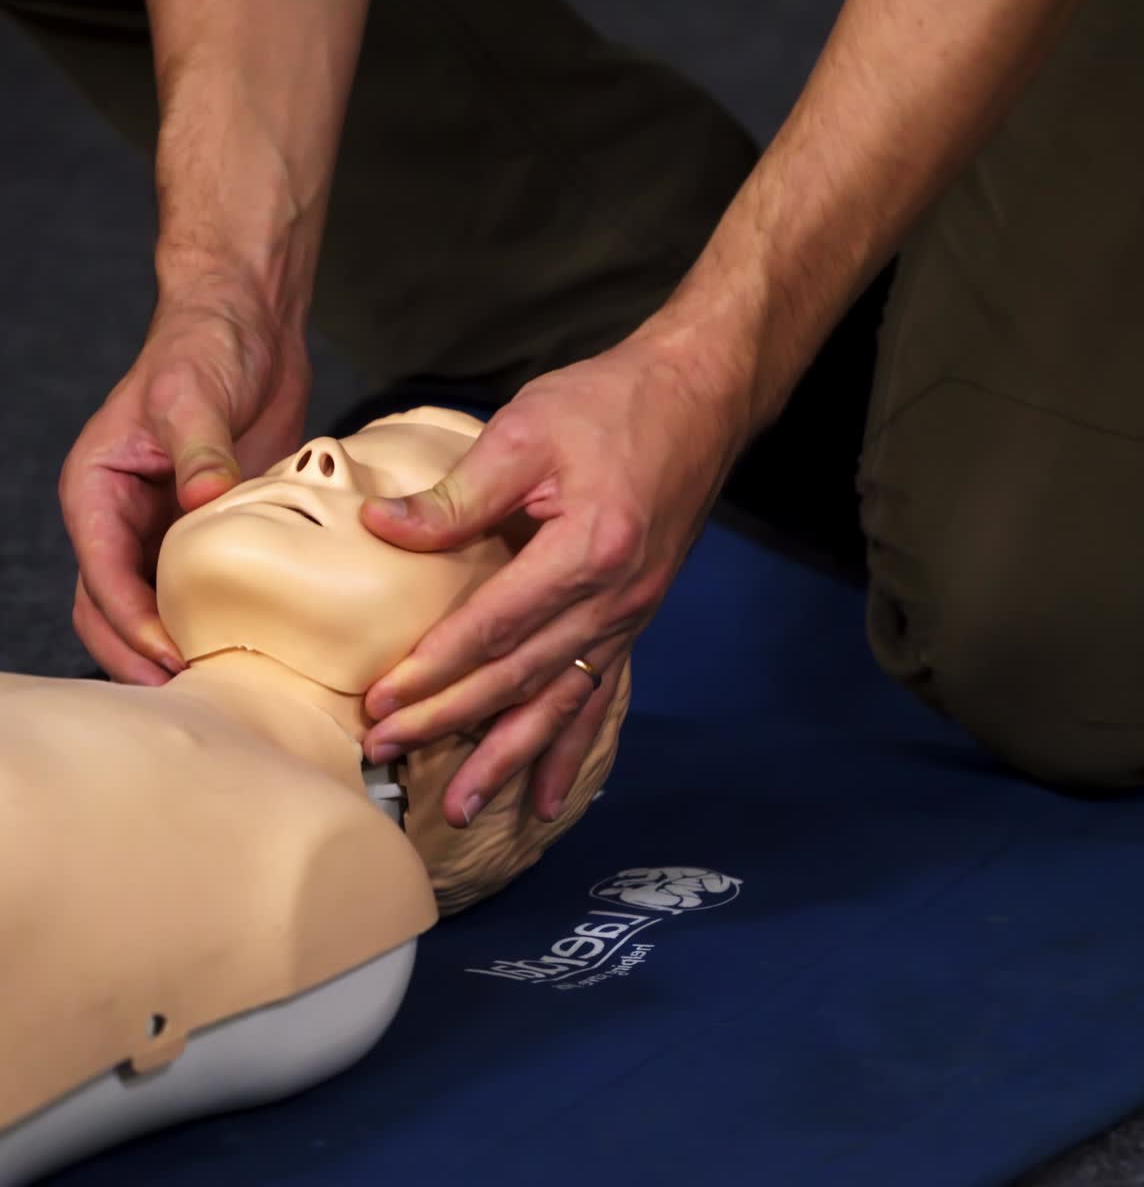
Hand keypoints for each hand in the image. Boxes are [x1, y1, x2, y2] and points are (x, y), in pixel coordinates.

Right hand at [60, 289, 310, 683]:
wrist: (249, 327)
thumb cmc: (206, 347)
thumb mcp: (195, 392)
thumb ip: (200, 447)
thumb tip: (203, 500)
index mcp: (97, 489)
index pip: (102, 572)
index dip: (132, 622)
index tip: (170, 657)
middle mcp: (122, 517)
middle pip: (113, 608)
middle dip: (142, 656)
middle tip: (191, 698)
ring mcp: (164, 527)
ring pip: (155, 608)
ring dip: (175, 649)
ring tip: (220, 689)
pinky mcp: (208, 529)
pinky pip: (203, 588)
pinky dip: (216, 620)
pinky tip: (250, 648)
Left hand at [359, 331, 750, 827]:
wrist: (699, 400)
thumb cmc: (611, 404)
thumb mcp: (526, 430)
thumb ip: (456, 494)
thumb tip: (381, 528)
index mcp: (585, 550)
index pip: (494, 627)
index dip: (435, 669)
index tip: (381, 703)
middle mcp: (614, 598)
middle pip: (520, 677)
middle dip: (451, 720)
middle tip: (387, 753)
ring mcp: (631, 614)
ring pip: (560, 703)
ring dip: (508, 758)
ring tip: (460, 807)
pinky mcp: (636, 617)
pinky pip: (600, 696)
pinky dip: (570, 749)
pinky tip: (549, 798)